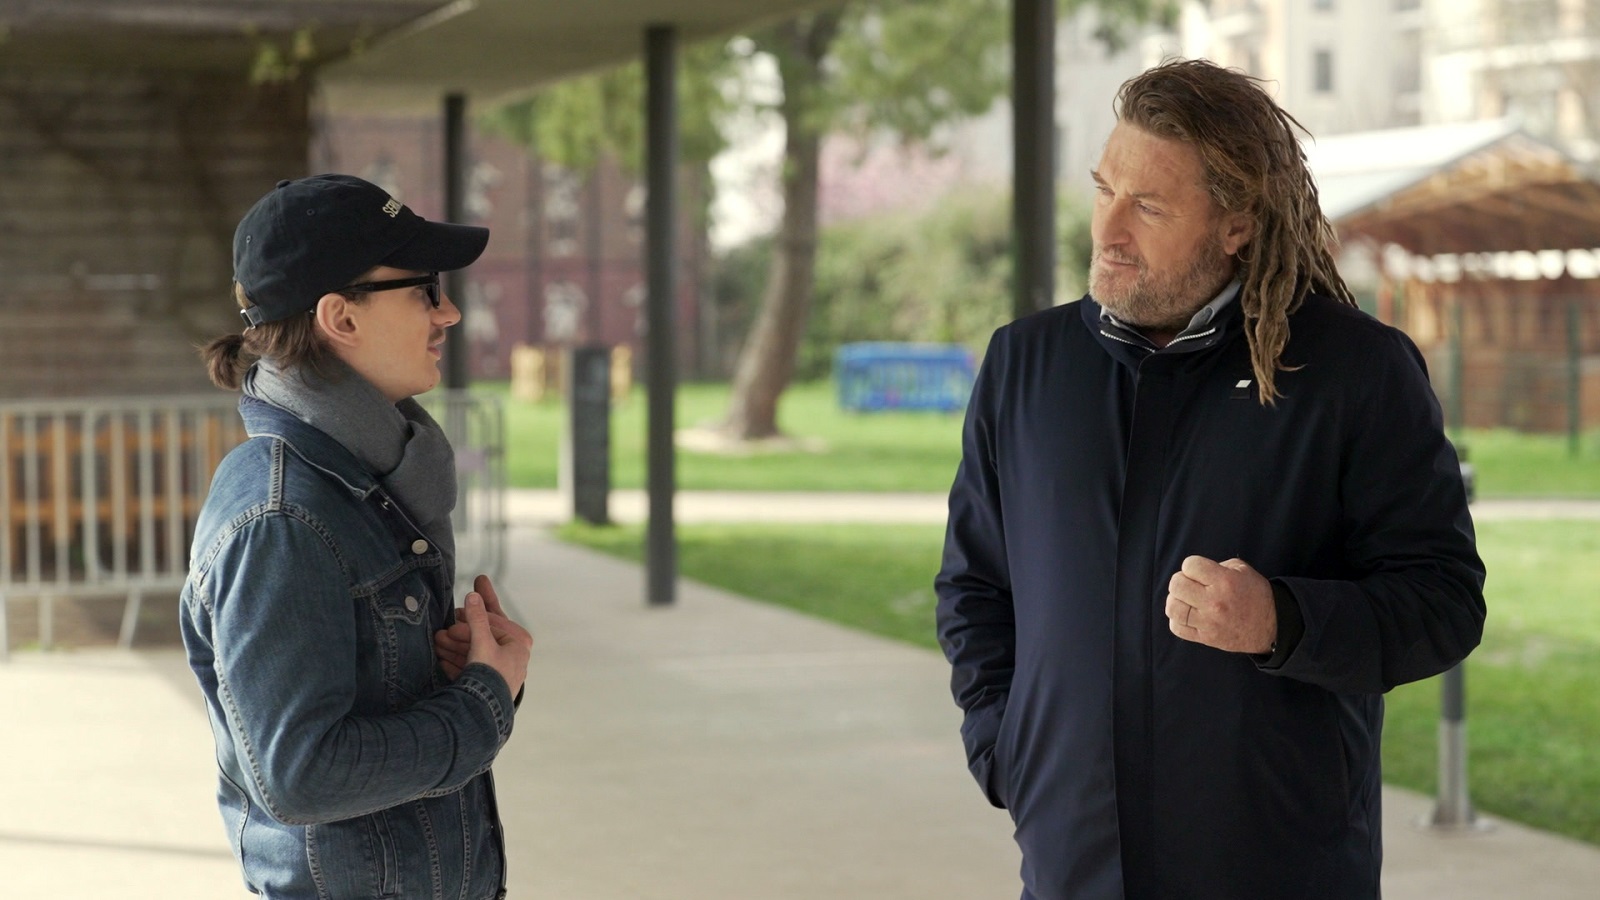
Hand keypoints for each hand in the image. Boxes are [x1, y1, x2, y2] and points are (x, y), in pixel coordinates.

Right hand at [434, 575, 531, 696]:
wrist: (483, 713)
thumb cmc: (489, 675)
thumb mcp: (482, 642)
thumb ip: (477, 618)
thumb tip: (474, 595)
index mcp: (518, 644)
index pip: (495, 622)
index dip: (474, 616)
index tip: (456, 613)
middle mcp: (512, 658)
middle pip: (482, 639)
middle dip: (460, 634)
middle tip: (443, 629)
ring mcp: (499, 674)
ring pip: (474, 654)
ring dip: (454, 647)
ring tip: (436, 641)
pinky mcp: (486, 688)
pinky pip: (470, 670)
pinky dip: (456, 664)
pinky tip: (441, 660)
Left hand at [1165, 556, 1275, 653]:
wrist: (1272, 626)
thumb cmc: (1256, 594)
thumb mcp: (1242, 570)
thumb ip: (1217, 566)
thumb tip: (1193, 571)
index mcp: (1225, 581)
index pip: (1190, 565)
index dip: (1192, 566)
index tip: (1198, 571)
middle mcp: (1214, 601)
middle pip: (1177, 585)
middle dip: (1181, 581)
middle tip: (1190, 585)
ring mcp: (1209, 622)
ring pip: (1173, 607)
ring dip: (1176, 600)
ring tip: (1185, 600)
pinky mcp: (1206, 638)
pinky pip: (1177, 628)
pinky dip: (1177, 620)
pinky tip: (1187, 615)